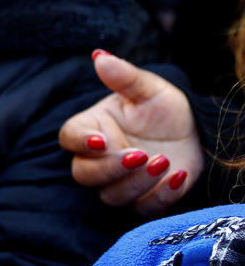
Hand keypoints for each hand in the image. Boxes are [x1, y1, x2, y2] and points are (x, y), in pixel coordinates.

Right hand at [59, 51, 203, 215]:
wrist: (195, 133)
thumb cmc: (164, 108)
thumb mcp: (148, 89)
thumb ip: (124, 76)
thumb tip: (100, 56)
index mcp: (93, 128)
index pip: (69, 138)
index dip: (80, 142)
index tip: (101, 141)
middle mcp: (99, 158)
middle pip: (83, 174)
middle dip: (110, 168)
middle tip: (140, 154)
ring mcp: (118, 182)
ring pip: (110, 195)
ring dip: (135, 183)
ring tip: (163, 162)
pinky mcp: (141, 200)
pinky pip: (141, 209)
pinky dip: (159, 196)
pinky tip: (177, 177)